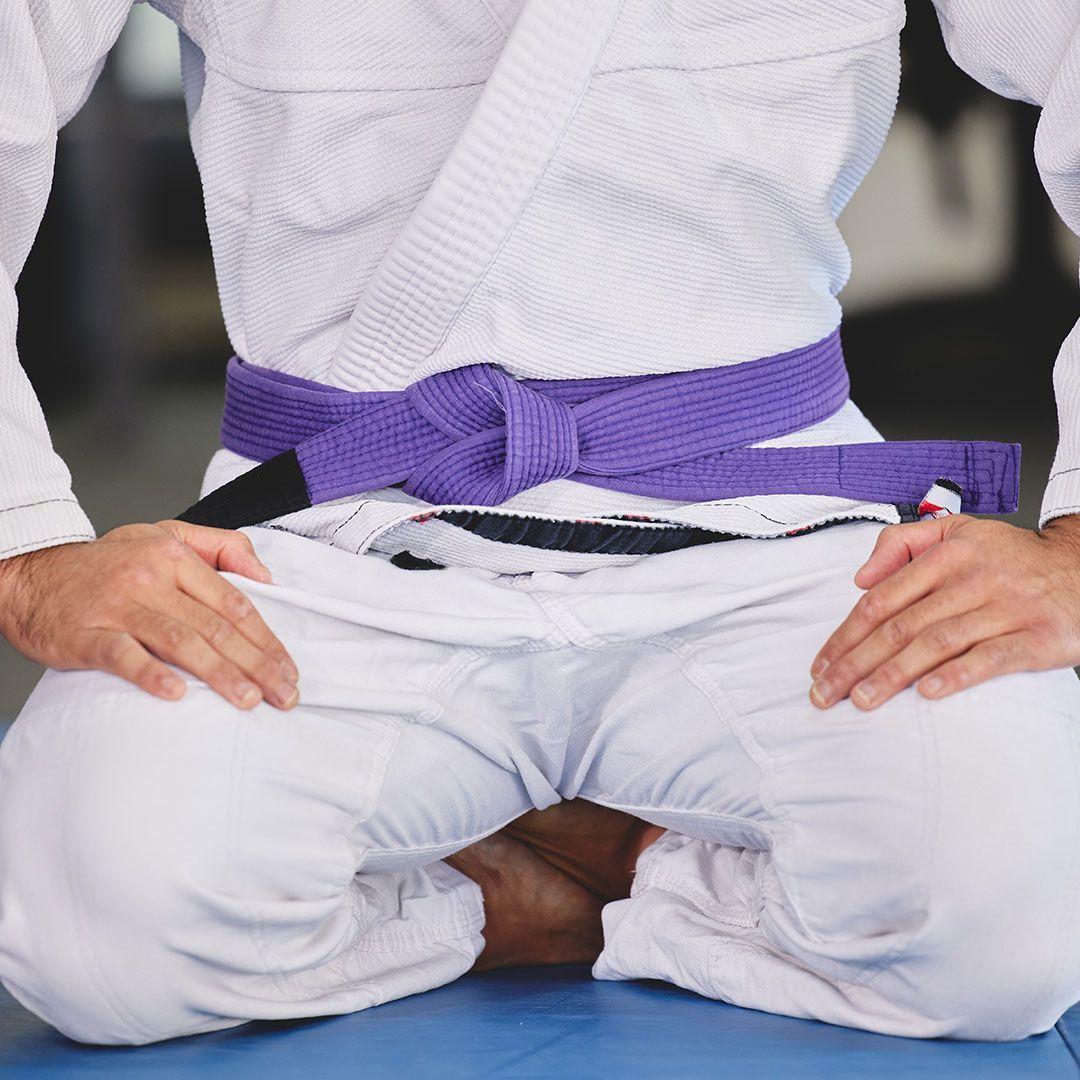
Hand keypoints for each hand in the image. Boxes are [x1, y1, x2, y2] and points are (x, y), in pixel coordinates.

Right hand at [0, 521, 298, 709]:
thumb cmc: (107, 562)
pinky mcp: (86, 634)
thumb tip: (265, 575)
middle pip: (216, 627)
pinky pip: (124, 656)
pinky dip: (151, 674)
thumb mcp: (164, 535)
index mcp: (175, 557)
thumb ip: (220, 546)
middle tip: (283, 695)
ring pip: (181, 641)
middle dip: (257, 664)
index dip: (267, 640)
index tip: (289, 669)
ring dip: (220, 674)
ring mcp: (118, 606)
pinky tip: (177, 694)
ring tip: (249, 700)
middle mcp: (150, 578)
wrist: (32, 573)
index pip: (234, 603)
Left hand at [808, 514, 1079, 709]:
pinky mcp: (1035, 639)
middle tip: (826, 693)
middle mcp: (972, 580)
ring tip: (861, 700)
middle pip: (900, 626)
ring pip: (936, 644)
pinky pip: (990, 659)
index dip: (846, 635)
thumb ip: (902, 543)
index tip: (821, 664)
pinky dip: (956, 676)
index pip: (881, 600)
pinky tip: (926, 693)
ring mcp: (1005, 609)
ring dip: (893, 675)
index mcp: (946, 556)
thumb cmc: (1010, 558)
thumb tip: (861, 577)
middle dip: (855, 663)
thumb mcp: (957, 531)